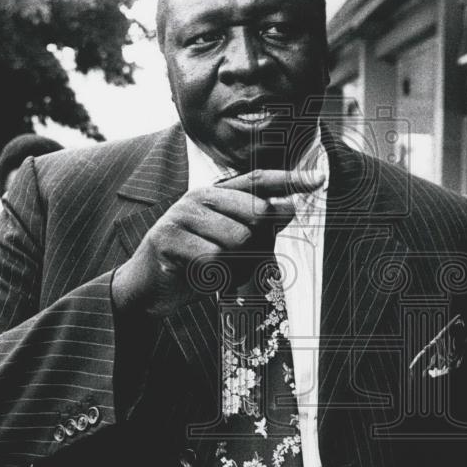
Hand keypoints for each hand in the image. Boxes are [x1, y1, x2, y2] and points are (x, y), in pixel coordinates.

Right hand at [111, 168, 323, 317]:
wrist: (146, 288)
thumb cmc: (193, 266)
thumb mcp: (229, 247)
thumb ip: (256, 229)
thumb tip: (288, 209)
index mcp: (216, 195)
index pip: (259, 180)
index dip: (290, 179)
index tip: (319, 179)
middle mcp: (200, 197)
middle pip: (256, 213)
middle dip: (258, 243)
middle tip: (236, 262)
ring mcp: (181, 215)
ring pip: (237, 240)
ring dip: (233, 266)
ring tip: (214, 272)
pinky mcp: (167, 238)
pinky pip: (213, 260)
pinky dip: (214, 277)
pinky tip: (199, 279)